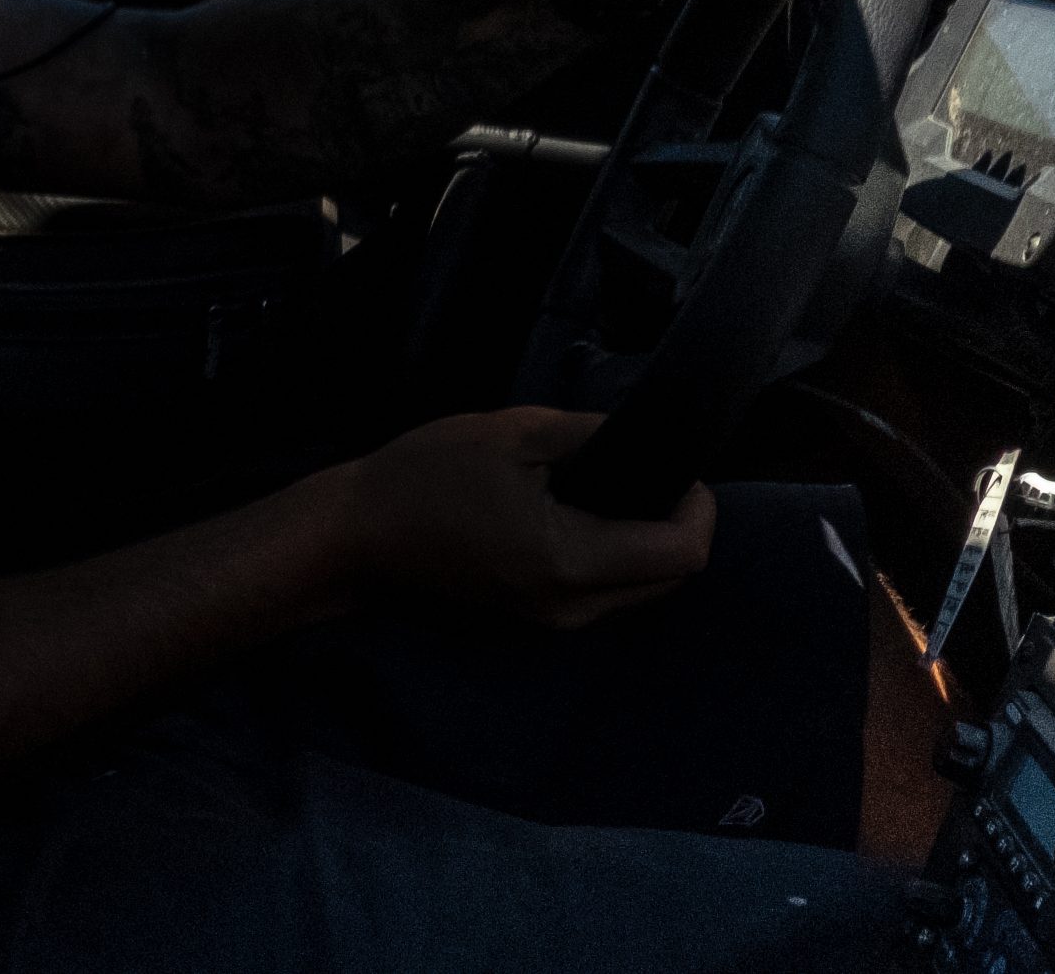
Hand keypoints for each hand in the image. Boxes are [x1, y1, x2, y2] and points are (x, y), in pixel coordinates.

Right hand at [344, 408, 715, 628]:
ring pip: (640, 590)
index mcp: (568, 560)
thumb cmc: (427, 475)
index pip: (681, 555)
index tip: (679, 465)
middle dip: (678, 524)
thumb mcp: (516, 433)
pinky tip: (585, 512)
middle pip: (670, 579)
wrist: (356, 536)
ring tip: (617, 485)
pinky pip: (604, 594)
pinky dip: (616, 557)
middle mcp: (569, 607)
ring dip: (648, 542)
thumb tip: (648, 439)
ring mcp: (550, 621)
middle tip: (654, 469)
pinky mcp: (534, 619)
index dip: (698, 507)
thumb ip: (593, 436)